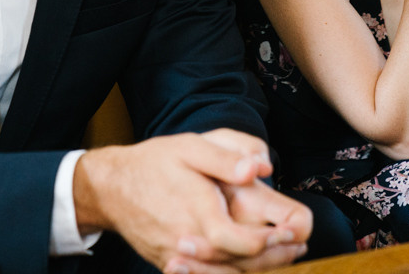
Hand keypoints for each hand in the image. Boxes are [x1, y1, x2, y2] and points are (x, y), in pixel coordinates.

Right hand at [74, 131, 310, 271]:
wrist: (111, 188)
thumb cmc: (154, 164)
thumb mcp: (190, 147)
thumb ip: (226, 156)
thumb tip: (260, 166)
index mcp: (199, 214)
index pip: (245, 244)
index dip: (274, 242)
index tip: (293, 232)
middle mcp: (190, 243)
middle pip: (241, 266)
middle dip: (274, 260)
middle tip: (297, 247)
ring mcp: (179, 260)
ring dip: (256, 270)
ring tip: (282, 258)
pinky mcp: (172, 266)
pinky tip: (248, 266)